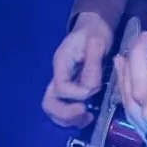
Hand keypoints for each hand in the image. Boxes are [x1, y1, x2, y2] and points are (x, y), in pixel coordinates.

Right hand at [42, 12, 113, 127]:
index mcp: (61, 64)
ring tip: (88, 118)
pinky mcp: (71, 90)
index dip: (77, 94)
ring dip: (70, 119)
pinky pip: (65, 109)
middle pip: (49, 103)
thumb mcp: (97, 41)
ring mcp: (63, 84)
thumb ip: (94, 62)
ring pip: (55, 110)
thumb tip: (91, 87)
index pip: (61, 87)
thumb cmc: (95, 32)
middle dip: (66, 114)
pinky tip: (89, 116)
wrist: (95, 27)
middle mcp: (58, 76)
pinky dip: (75, 118)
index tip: (94, 89)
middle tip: (85, 113)